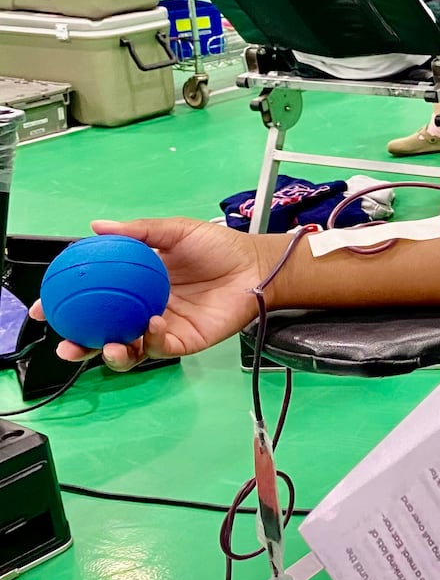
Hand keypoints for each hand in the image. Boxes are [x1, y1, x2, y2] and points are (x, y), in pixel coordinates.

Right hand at [31, 219, 272, 370]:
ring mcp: (163, 329)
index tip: (43, 309)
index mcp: (134, 286)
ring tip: (109, 346)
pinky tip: (152, 325)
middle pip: (103, 335)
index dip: (66, 307)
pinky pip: (161, 348)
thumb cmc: (218, 246)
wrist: (255, 264)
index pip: (94, 300)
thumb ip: (139, 232)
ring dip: (114, 353)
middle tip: (67, 346)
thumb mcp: (175, 231)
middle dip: (81, 346)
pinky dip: (153, 339)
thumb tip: (97, 225)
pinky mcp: (185, 342)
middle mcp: (143, 310)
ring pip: (129, 350)